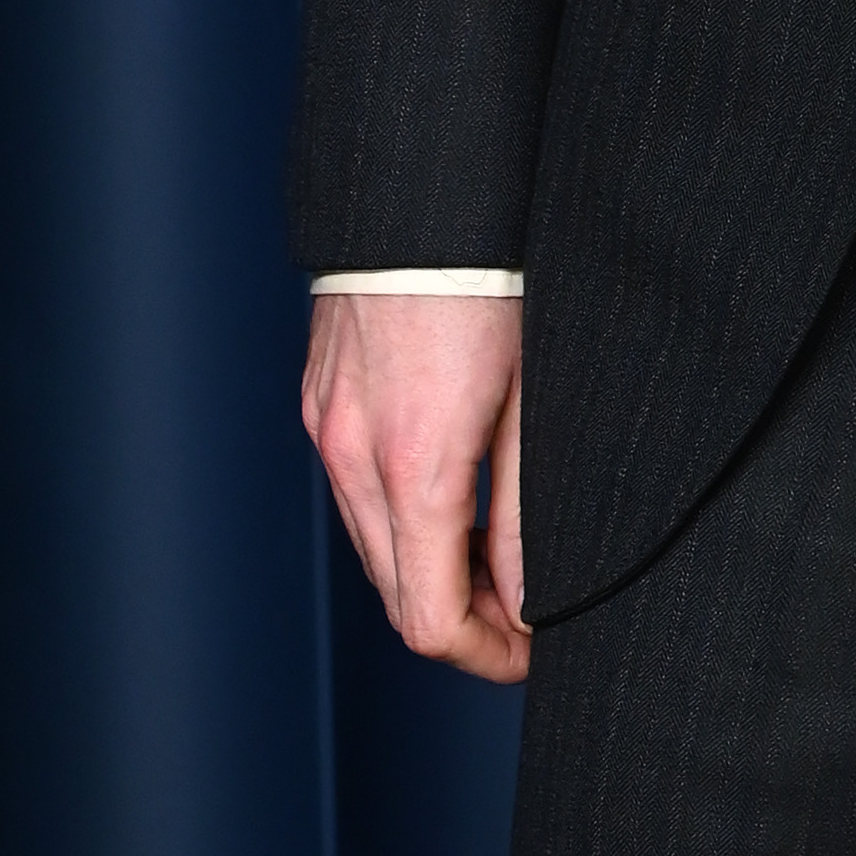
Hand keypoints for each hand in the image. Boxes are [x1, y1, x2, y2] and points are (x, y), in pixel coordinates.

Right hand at [304, 288, 531, 681]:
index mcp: (416, 467)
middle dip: (464, 624)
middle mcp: (354, 457)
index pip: (428, 619)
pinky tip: (454, 502)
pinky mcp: (321, 403)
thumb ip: (526, 513)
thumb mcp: (534, 405)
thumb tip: (528, 601)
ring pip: (373, 548)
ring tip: (501, 558)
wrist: (424, 200)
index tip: (533, 652)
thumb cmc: (496, 285)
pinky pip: (355, 493)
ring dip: (431, 574)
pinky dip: (402, 521)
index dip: (485, 655)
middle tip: (529, 616)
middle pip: (397, 594)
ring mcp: (328, 429)